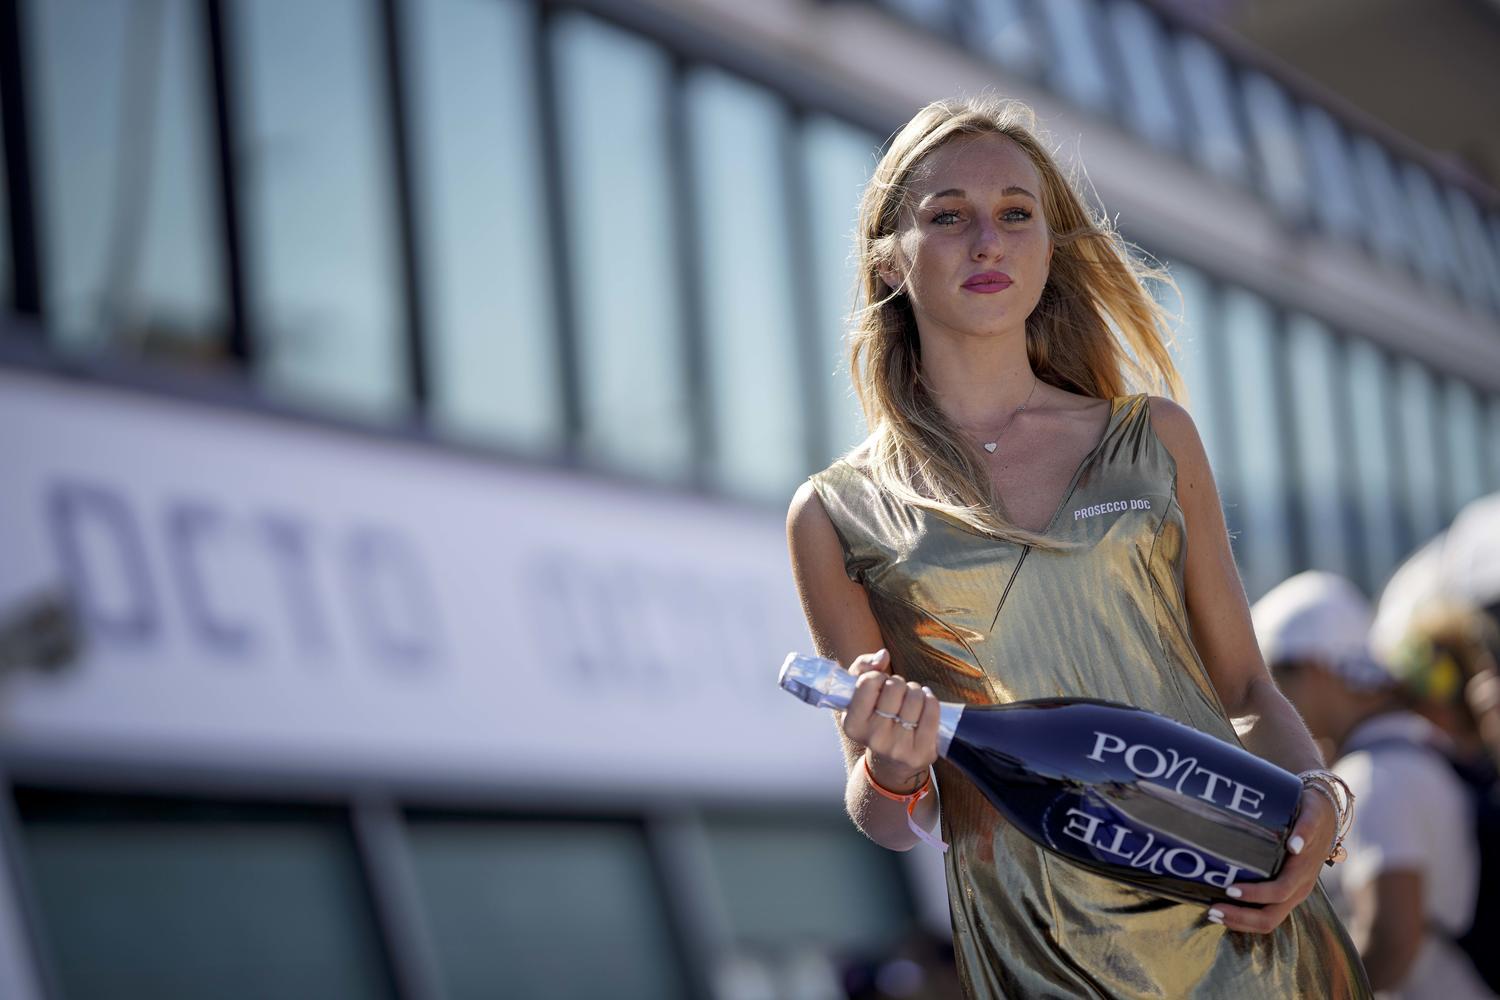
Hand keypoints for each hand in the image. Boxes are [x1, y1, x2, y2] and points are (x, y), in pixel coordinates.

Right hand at [837, 648, 939, 790]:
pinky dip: (931, 700)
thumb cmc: (875, 718)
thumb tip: (883, 655)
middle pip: (894, 687)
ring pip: (915, 697)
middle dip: (898, 684)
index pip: (868, 682)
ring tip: (910, 700)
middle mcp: (874, 739)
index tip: (878, 686)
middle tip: (897, 694)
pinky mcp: (921, 752)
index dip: (877, 677)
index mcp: (852, 725)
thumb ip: (864, 667)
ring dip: (915, 691)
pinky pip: (932, 711)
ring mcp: (899, 747)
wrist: (891, 762)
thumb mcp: (859, 694)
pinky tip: (926, 702)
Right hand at [1206, 785, 1336, 933]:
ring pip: (1286, 886)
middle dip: (1241, 915)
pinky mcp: (1313, 830)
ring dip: (1259, 892)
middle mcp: (1300, 884)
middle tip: (1214, 908)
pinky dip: (1300, 842)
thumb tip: (1206, 869)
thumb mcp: (1276, 864)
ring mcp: (1307, 861)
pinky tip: (1291, 845)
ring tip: (1231, 888)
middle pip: (1273, 913)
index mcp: (1291, 894)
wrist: (1326, 812)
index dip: (1240, 923)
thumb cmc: (1293, 843)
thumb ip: (1251, 869)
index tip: (1213, 914)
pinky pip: (1307, 836)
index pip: (1267, 920)